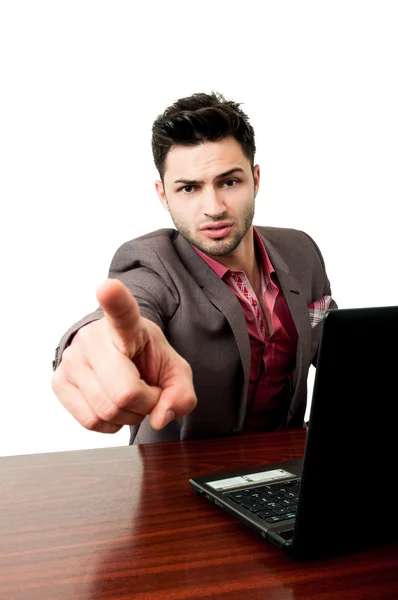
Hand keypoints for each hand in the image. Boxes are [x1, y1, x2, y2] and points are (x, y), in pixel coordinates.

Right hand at [52, 279, 196, 432]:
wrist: (118, 355)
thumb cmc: (146, 358)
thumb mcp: (175, 371)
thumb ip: (181, 394)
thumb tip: (160, 416)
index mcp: (127, 326)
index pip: (121, 312)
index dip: (115, 300)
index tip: (107, 287)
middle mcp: (93, 338)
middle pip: (125, 392)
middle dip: (146, 404)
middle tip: (149, 393)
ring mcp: (72, 360)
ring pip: (107, 411)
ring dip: (130, 416)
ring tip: (132, 398)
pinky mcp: (59, 382)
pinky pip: (91, 421)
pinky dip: (111, 424)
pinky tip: (115, 407)